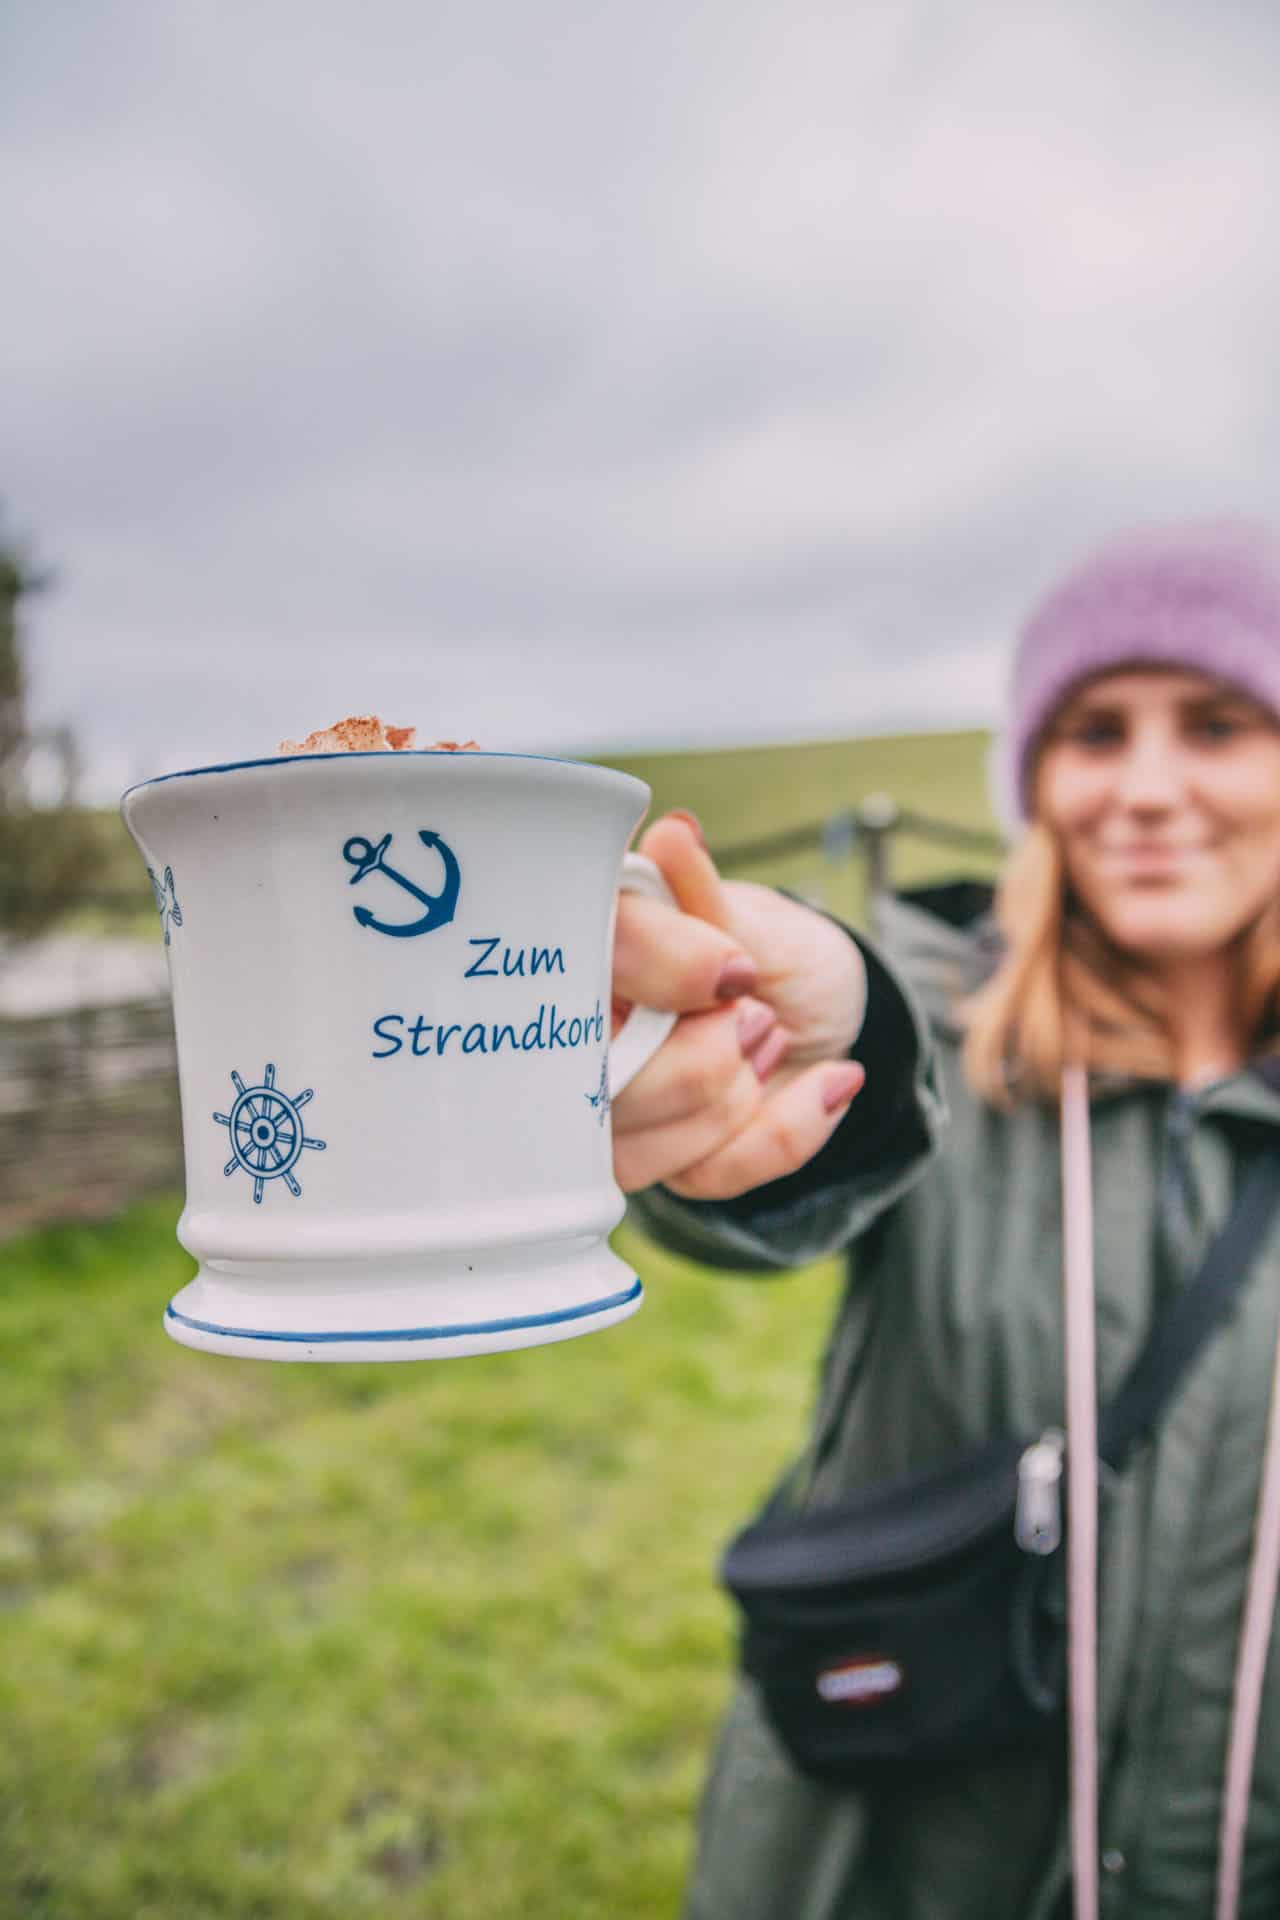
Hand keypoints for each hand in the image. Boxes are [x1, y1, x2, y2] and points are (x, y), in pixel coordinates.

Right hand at [611, 811, 866, 1198]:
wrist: (827, 1012)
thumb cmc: (773, 950)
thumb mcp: (754, 916)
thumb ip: (703, 897)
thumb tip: (672, 836)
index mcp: (582, 956)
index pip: (575, 967)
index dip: (658, 974)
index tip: (736, 972)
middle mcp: (575, 1036)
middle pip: (592, 1087)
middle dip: (700, 1062)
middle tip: (756, 1015)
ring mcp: (606, 1108)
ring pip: (630, 1150)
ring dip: (733, 1100)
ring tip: (774, 1039)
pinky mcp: (659, 1160)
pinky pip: (703, 1178)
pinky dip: (783, 1132)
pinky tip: (826, 1084)